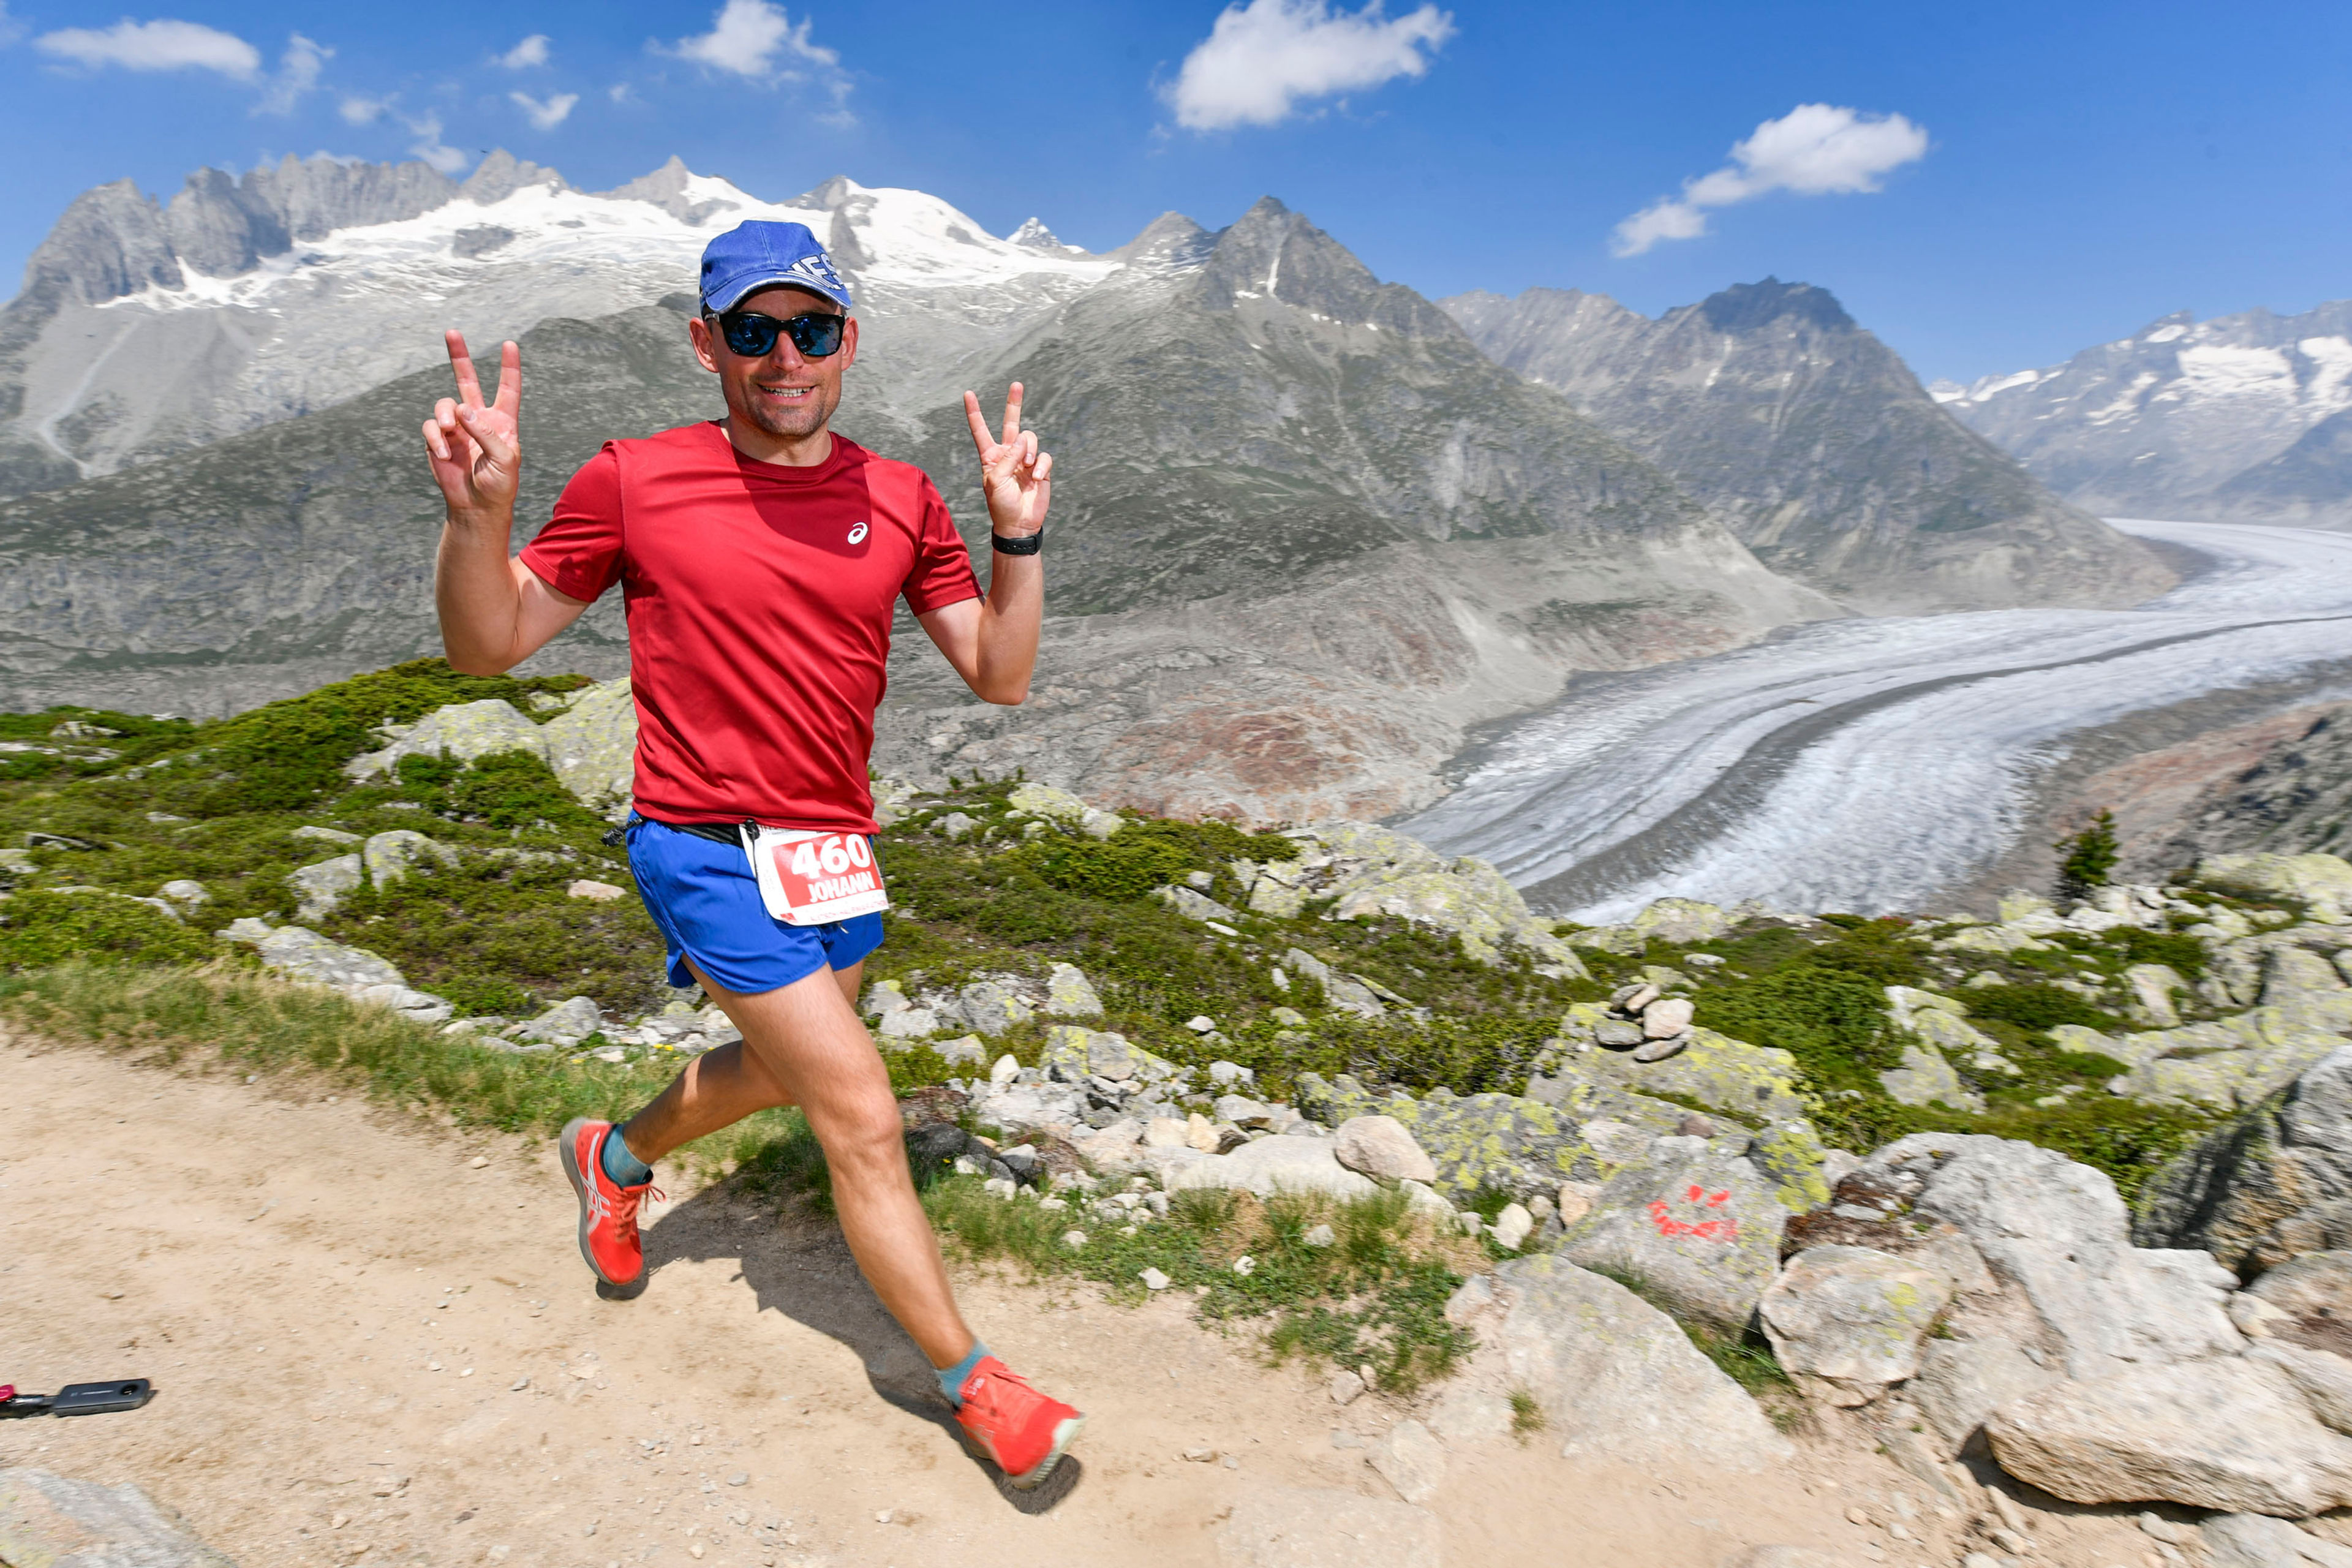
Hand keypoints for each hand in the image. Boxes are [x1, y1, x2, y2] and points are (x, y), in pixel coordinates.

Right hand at [423, 331, 520, 520]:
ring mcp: (456, 428)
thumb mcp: (504, 460)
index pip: (508, 389)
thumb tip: (462, 409)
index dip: (509, 367)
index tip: (510, 344)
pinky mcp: (438, 440)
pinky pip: (431, 427)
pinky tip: (446, 456)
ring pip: (444, 404)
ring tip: (450, 436)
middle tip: (452, 332)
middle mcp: (478, 419)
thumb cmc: (499, 485)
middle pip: (468, 381)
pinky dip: (436, 440)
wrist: (477, 506)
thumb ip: (487, 433)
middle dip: (459, 356)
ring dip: (445, 416)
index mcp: (502, 421)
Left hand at [964, 383, 1051, 536]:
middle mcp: (1008, 454)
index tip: (968, 393)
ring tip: (1026, 468)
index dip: (975, 412)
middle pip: (1011, 423)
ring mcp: (1025, 460)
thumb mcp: (995, 481)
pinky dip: (1040, 466)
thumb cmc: (1001, 505)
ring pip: (1030, 439)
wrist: (1019, 524)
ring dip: (1029, 451)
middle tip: (1017, 384)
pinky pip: (1044, 456)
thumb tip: (1023, 440)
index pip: (981, 430)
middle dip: (1014, 403)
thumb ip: (1007, 458)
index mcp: (991, 456)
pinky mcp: (1040, 468)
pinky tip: (1035, 479)